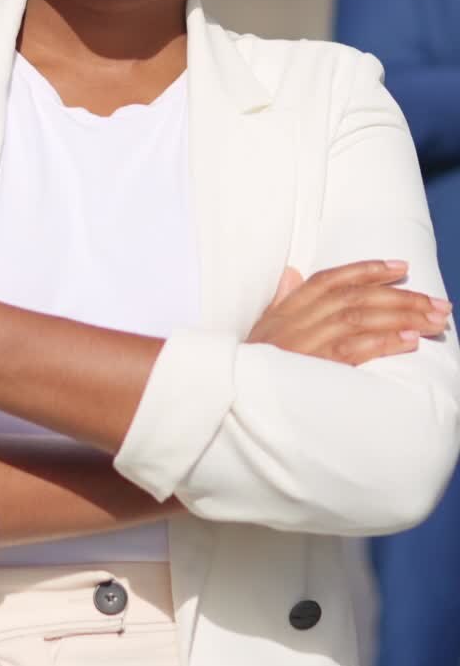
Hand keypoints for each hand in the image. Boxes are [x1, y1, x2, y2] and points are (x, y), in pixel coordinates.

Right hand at [247, 260, 451, 365]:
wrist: (228, 397)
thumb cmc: (249, 364)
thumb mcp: (262, 327)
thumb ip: (281, 299)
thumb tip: (291, 272)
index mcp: (288, 308)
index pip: (332, 279)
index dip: (368, 270)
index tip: (402, 268)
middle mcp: (298, 320)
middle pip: (357, 298)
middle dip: (402, 298)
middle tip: (438, 303)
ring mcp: (306, 343)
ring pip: (361, 319)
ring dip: (402, 317)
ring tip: (434, 319)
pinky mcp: (313, 369)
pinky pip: (354, 350)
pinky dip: (384, 343)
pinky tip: (410, 341)